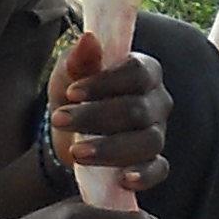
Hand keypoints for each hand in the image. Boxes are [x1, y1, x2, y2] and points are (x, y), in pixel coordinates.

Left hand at [49, 31, 169, 185]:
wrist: (68, 134)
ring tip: (76, 152)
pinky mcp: (154, 162)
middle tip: (59, 120)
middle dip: (96, 117)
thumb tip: (89, 39)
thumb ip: (79, 59)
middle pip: (138, 110)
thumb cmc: (75, 96)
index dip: (105, 83)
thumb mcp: (69, 74)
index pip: (137, 73)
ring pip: (148, 142)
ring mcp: (158, 133)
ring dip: (110, 148)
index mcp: (144, 72)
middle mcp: (157, 102)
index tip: (71, 92)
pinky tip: (124, 178)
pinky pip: (160, 170)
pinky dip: (145, 175)